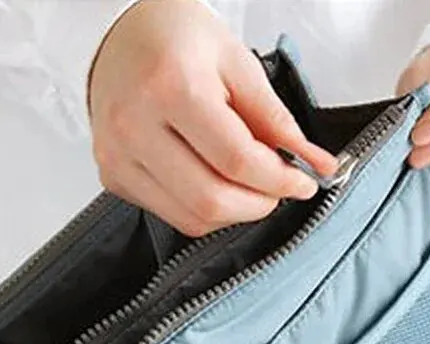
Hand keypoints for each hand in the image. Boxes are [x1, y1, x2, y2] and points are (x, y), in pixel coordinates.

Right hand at [88, 0, 336, 236]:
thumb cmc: (178, 42)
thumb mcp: (236, 62)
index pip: (236, 160)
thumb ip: (276, 119)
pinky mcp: (113, 177)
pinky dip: (204, 211)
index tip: (303, 182)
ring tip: (249, 187)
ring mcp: (118, 157)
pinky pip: (170, 215)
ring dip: (233, 213)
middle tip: (277, 190)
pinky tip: (215, 184)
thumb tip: (316, 163)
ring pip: (191, 218)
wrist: (121, 39)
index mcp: (170, 87)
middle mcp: (135, 127)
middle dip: (257, 204)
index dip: (278, 180)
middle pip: (211, 200)